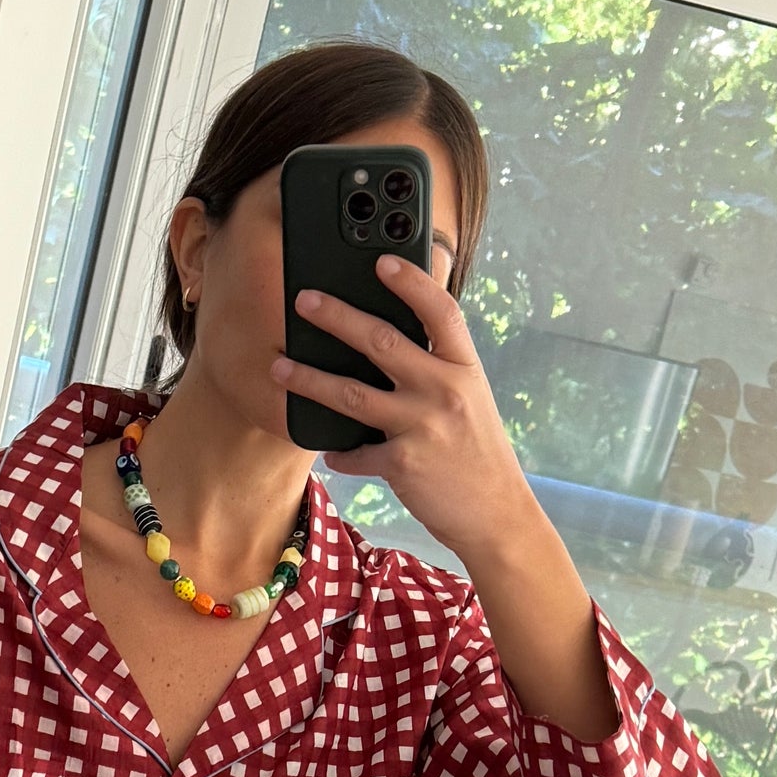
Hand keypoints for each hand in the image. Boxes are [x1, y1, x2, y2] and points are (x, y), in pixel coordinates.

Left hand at [271, 257, 532, 560]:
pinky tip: (329, 451)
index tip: (381, 262)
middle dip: (336, 317)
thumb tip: (396, 339)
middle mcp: (444, 390)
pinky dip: (340, 454)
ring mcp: (422, 426)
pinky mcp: (403, 464)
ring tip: (280, 369)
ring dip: (310, 380)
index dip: (412, 282)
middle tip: (303, 301)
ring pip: (352, 394)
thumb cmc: (477, 453)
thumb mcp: (471, 399)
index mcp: (464, 368)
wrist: (496, 514)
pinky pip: (356, 453)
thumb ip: (440, 368)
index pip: (440, 311)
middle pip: (381, 341)